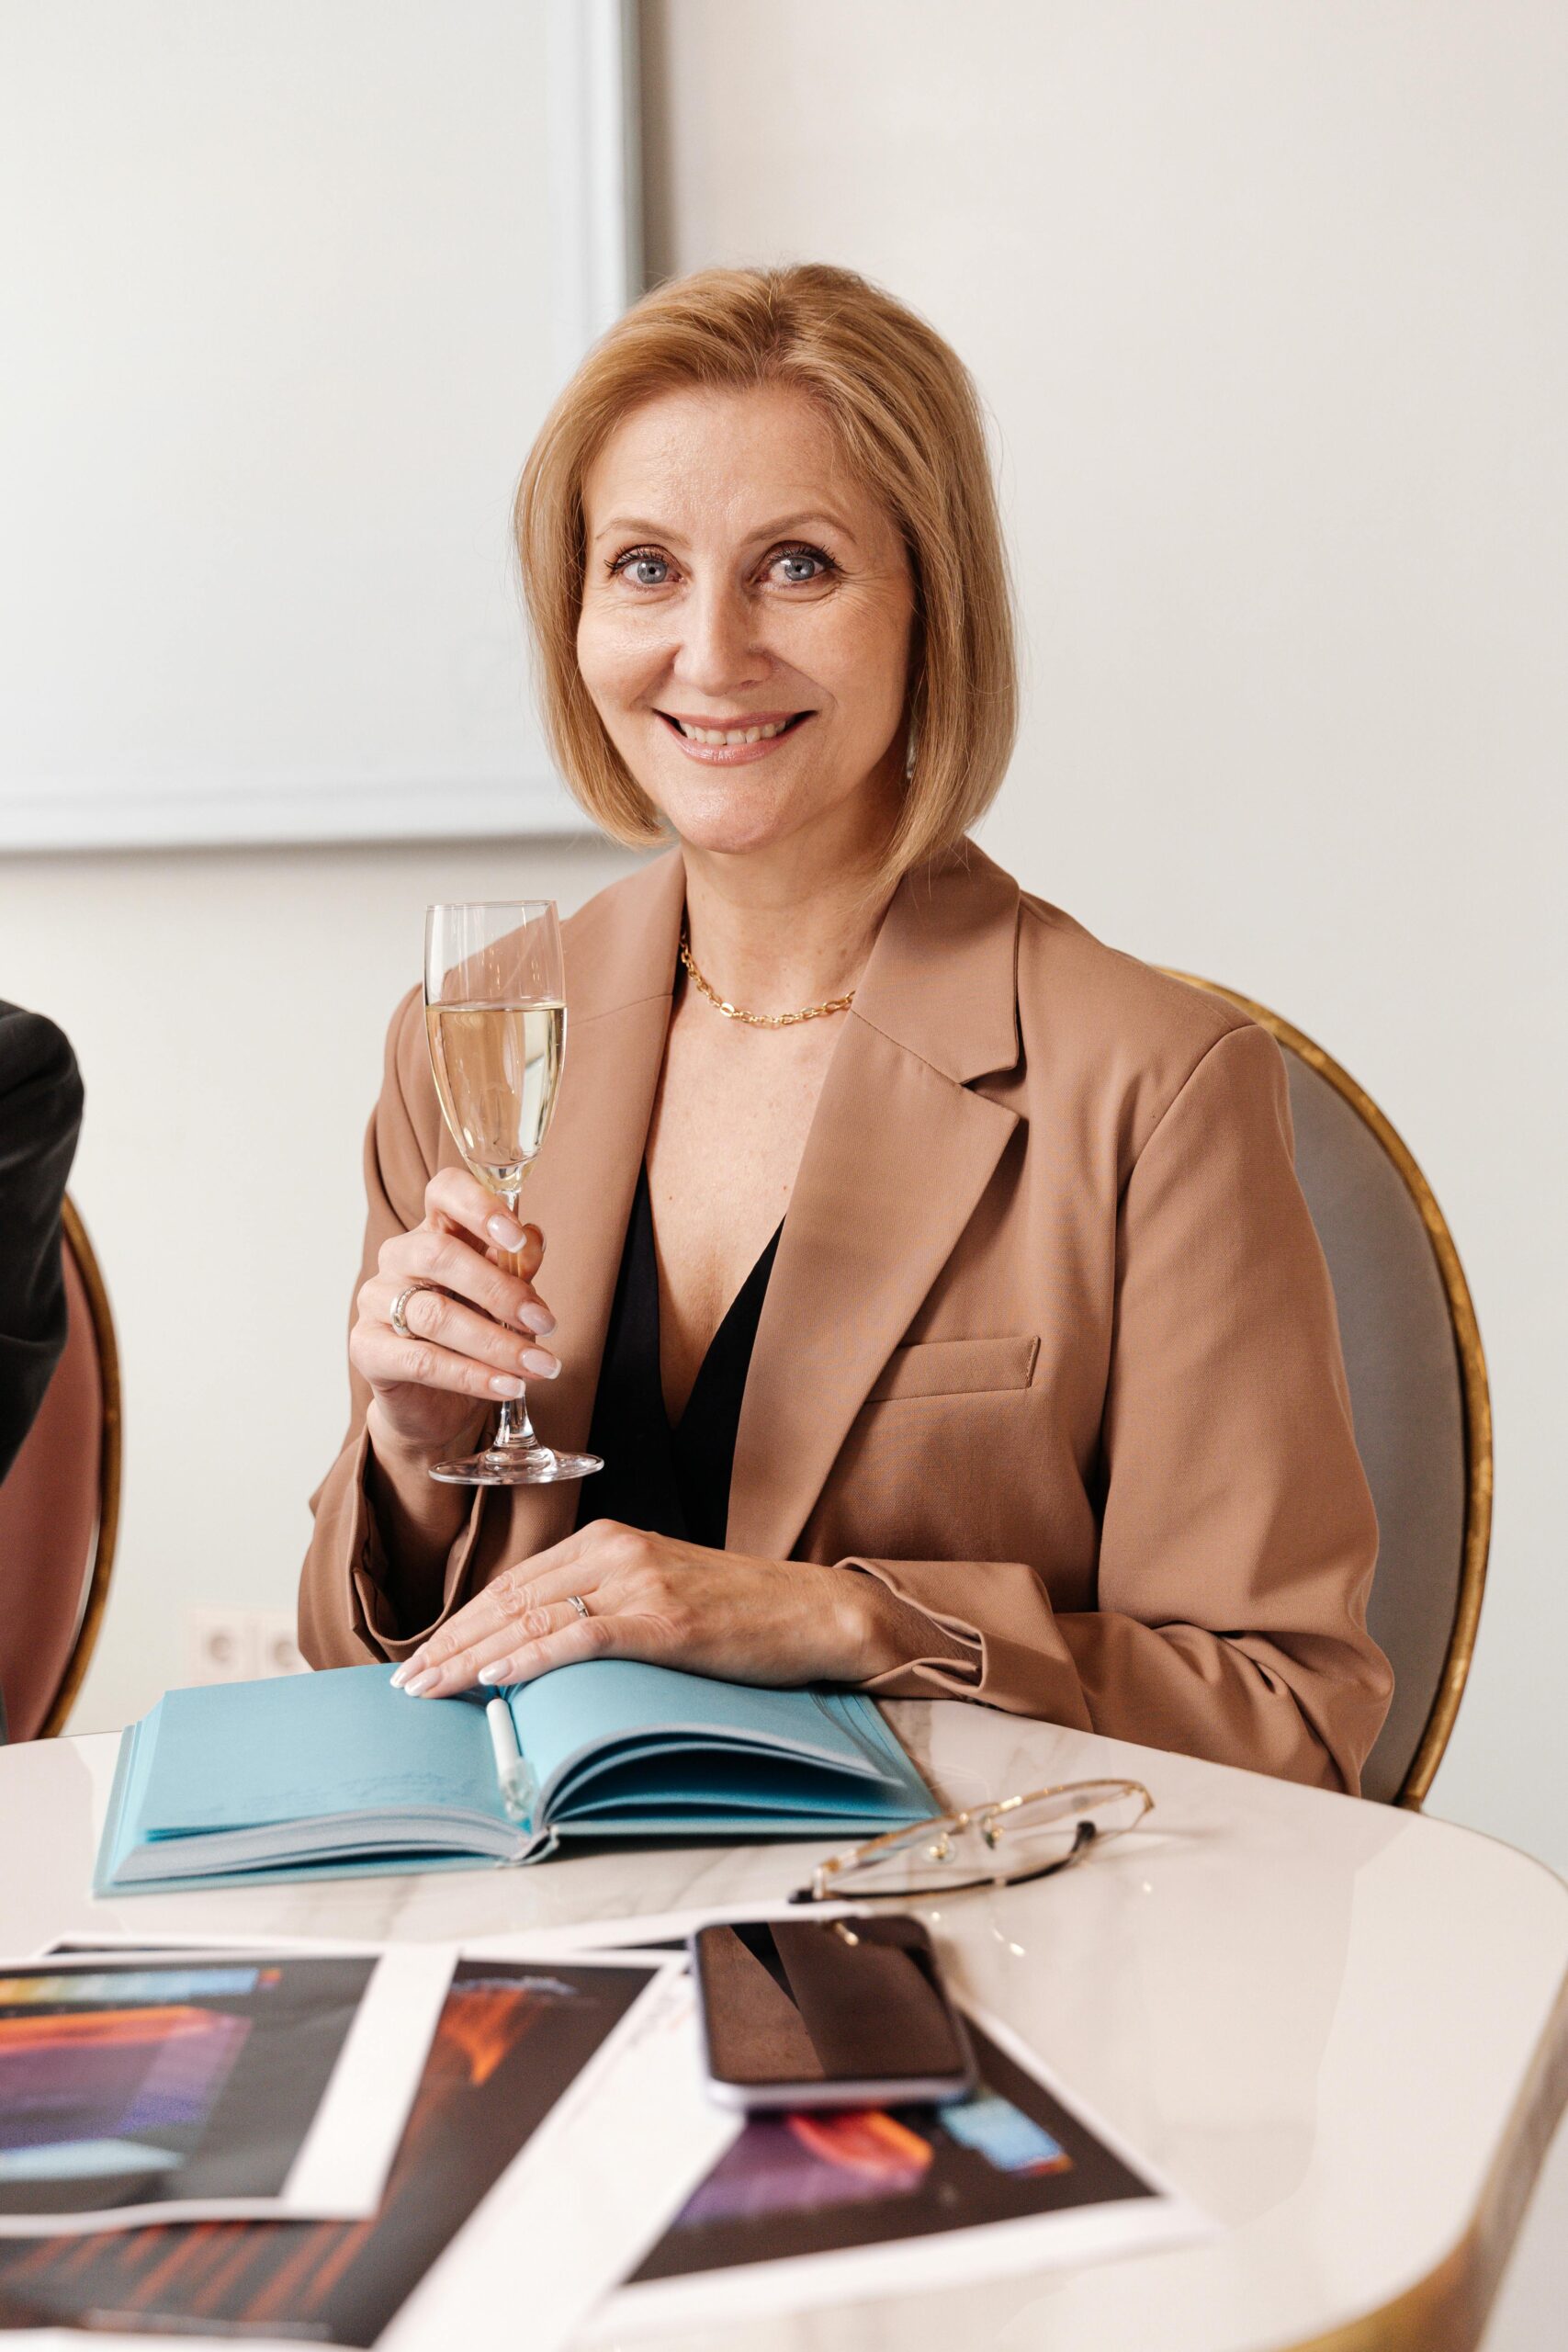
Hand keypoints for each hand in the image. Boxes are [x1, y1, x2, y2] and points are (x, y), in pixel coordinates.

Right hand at [351, 1168, 561, 1460]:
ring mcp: (376, 1300)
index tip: (517, 1238)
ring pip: (435, 1315)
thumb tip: (534, 1238)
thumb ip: (517, 1266)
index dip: (480, 1207)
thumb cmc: (473, 1333)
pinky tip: (506, 1386)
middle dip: (500, 1290)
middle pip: (440, 1255)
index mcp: (435, 1229)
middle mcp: (399, 1257)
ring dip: (497, 1344)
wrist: (436, 1401)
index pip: (445, 1192)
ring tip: (539, 1367)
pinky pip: (421, 1360)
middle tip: (545, 1323)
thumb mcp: (504, 1296)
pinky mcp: (367, 1348)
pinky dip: (472, 1376)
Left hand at [389, 1521, 898, 1695]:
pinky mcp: (663, 1620)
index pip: (514, 1583)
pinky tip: (495, 1680)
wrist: (812, 1613)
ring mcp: (639, 1582)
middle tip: (406, 1682)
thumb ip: (602, 1604)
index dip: (462, 1622)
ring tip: (430, 1688)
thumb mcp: (660, 1593)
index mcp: (608, 1538)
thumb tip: (537, 1650)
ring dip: (471, 1658)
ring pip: (532, 1618)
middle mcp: (615, 1550)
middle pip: (510, 1599)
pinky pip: (580, 1637)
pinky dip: (531, 1658)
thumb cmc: (739, 1613)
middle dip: (451, 1643)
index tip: (424, 1657)